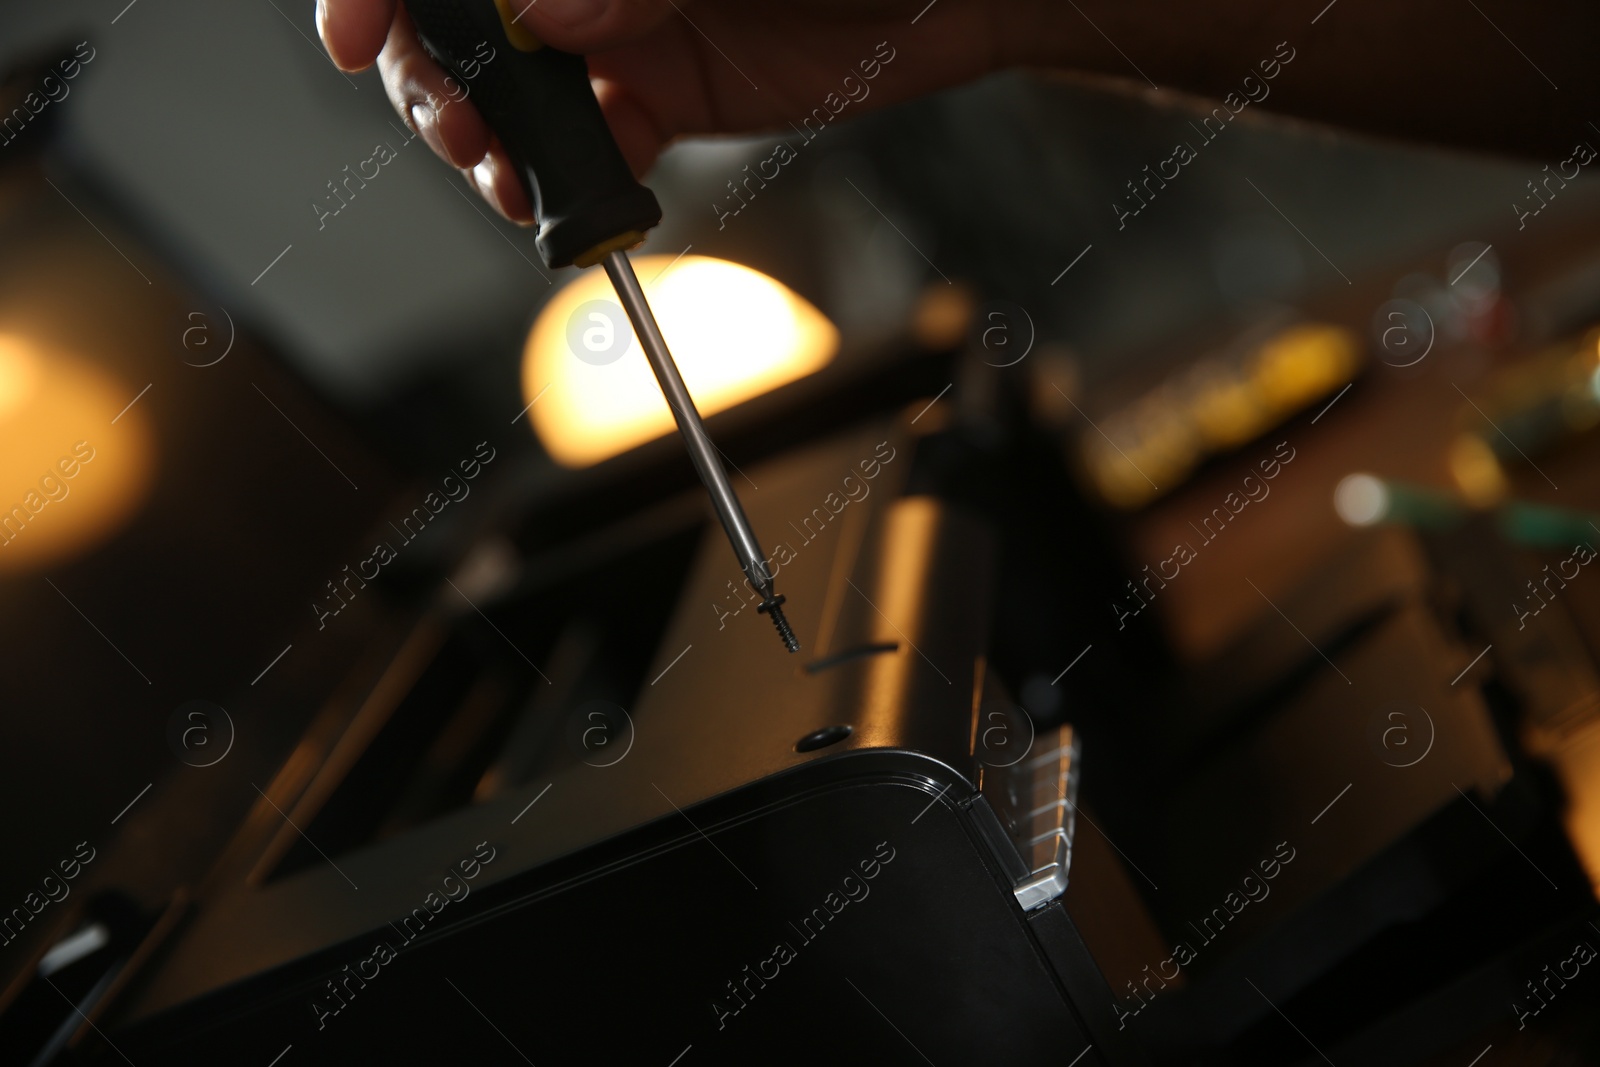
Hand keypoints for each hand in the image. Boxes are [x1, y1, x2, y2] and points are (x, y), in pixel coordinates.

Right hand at [316, 0, 1012, 222]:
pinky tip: (574, 199)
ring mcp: (617, 27)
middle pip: (454, 19)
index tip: (360, 35)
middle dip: (430, 75)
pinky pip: (590, 147)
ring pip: (508, 91)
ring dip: (487, 142)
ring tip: (504, 176)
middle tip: (460, 128)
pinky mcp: (662, 93)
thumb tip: (547, 12)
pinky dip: (569, 183)